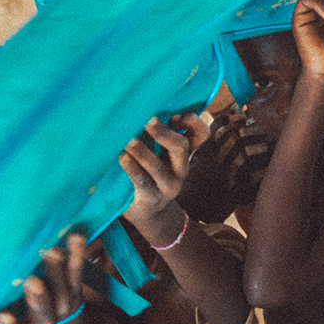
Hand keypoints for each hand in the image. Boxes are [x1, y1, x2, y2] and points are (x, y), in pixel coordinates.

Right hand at [0, 231, 90, 323]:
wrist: (62, 318)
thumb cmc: (21, 308)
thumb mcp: (5, 310)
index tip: (4, 315)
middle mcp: (44, 319)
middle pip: (43, 310)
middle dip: (38, 298)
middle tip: (33, 282)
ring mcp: (63, 304)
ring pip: (62, 288)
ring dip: (57, 270)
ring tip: (53, 252)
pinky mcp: (75, 288)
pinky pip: (77, 272)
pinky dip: (76, 255)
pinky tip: (74, 238)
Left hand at [118, 112, 209, 239]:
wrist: (151, 214)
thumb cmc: (151, 176)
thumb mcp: (162, 158)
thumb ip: (159, 140)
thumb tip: (141, 110)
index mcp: (185, 156)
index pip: (202, 135)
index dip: (192, 122)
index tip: (173, 114)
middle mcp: (181, 170)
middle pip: (181, 147)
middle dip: (163, 132)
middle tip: (147, 120)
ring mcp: (168, 186)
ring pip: (158, 166)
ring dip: (142, 152)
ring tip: (128, 141)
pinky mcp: (152, 198)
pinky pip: (143, 181)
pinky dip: (132, 168)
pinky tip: (122, 158)